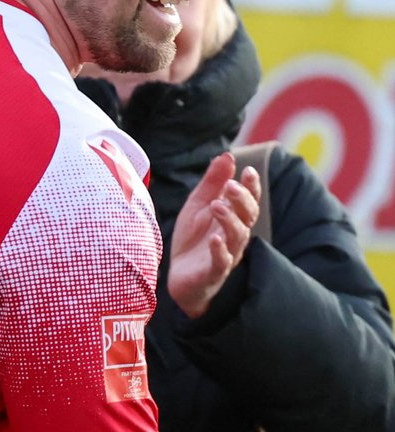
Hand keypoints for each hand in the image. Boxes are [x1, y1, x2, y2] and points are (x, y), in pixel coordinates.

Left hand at [168, 153, 259, 318]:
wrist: (179, 277)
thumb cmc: (193, 240)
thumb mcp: (198, 206)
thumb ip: (212, 182)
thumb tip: (227, 154)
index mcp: (233, 218)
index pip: (248, 200)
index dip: (251, 187)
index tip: (248, 170)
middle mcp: (235, 235)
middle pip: (247, 216)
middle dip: (242, 200)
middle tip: (230, 186)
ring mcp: (227, 254)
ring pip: (237, 236)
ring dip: (230, 220)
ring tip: (217, 205)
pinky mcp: (213, 272)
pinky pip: (221, 262)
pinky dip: (220, 250)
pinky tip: (215, 239)